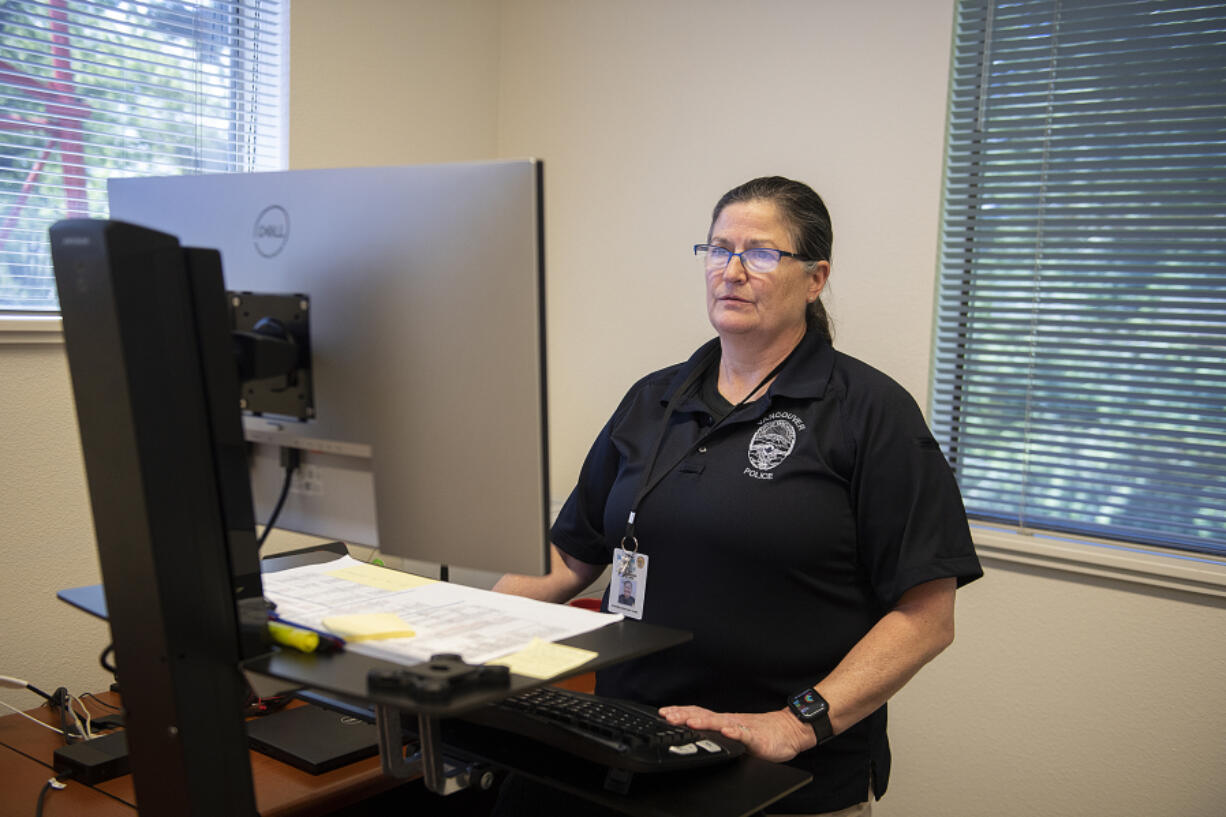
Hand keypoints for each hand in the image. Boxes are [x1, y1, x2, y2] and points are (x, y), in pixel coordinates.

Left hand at [657, 705, 817, 762]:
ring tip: (691, 722)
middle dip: (684, 716)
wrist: (787, 731)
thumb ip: (718, 734)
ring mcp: (743, 728)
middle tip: (667, 716)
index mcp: (723, 722)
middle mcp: (730, 721)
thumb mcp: (734, 733)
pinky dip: (735, 732)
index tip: (663, 713)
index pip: (697, 714)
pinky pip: (745, 734)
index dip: (680, 713)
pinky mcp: (757, 738)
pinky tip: (727, 731)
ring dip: (705, 722)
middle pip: (704, 716)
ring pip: (721, 723)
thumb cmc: (762, 733)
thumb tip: (694, 736)